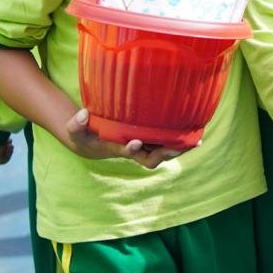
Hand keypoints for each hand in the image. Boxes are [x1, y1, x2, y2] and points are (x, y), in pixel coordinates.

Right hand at [64, 109, 187, 168]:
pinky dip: (180, 141)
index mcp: (117, 148)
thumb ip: (76, 124)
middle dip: (164, 153)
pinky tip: (196, 134)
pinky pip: (168, 143)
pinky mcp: (150, 140)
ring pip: (164, 153)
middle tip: (176, 146)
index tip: (135, 142)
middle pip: (153, 159)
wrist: (93, 142)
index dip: (132, 150)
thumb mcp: (76, 131)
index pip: (126, 152)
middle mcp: (134, 151)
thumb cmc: (85, 136)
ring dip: (178, 149)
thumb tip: (82, 114)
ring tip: (194, 142)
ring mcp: (144, 147)